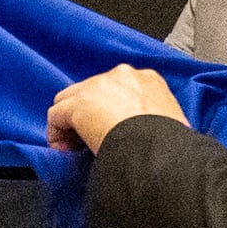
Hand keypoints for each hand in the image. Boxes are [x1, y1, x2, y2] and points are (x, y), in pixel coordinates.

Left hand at [45, 64, 183, 152]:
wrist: (157, 147)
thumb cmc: (168, 143)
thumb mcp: (171, 125)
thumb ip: (153, 122)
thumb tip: (148, 137)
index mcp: (148, 80)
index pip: (116, 90)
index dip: (108, 112)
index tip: (110, 132)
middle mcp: (122, 76)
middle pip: (90, 91)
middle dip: (87, 114)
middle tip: (90, 140)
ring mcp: (98, 87)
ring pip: (68, 101)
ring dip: (70, 123)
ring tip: (75, 147)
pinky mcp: (79, 105)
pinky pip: (55, 116)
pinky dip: (56, 134)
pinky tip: (66, 151)